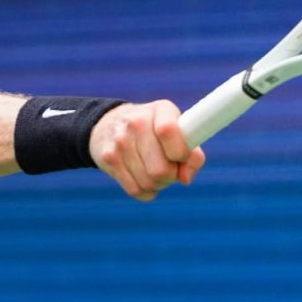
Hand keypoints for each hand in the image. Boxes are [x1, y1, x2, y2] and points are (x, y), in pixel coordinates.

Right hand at [89, 100, 204, 200]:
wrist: (109, 123)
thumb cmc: (156, 132)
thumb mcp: (177, 131)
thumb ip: (193, 154)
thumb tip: (185, 179)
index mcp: (160, 110)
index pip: (168, 131)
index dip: (180, 153)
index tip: (181, 157)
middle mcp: (136, 122)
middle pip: (161, 169)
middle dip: (171, 176)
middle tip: (170, 169)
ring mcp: (120, 141)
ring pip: (148, 183)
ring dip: (158, 184)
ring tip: (155, 172)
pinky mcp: (108, 159)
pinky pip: (135, 190)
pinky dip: (145, 191)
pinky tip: (143, 178)